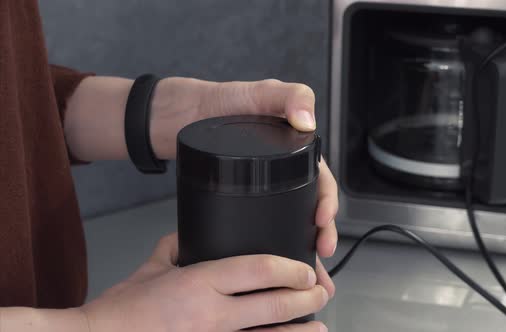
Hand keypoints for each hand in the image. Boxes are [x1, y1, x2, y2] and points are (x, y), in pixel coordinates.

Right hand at [81, 234, 328, 331]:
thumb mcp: (150, 269)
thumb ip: (174, 248)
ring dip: (299, 330)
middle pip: (274, 304)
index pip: (258, 269)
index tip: (305, 269)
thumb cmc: (122, 312)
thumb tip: (191, 235)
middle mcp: (211, 314)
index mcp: (198, 283)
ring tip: (319, 325)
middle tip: (320, 292)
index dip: (290, 269)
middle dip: (306, 298)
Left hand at [150, 78, 338, 296]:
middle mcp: (282, 163)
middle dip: (320, 230)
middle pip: (310, 202)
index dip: (327, 200)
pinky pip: (263, 217)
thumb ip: (286, 96)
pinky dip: (272, 238)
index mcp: (294, 143)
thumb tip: (308, 120)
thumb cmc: (216, 101)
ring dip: (302, 240)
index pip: (321, 176)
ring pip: (290, 214)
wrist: (174, 116)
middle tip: (320, 252)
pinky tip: (275, 255)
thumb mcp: (257, 93)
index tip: (322, 220)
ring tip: (305, 262)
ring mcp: (261, 179)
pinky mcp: (241, 191)